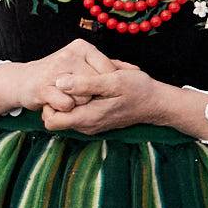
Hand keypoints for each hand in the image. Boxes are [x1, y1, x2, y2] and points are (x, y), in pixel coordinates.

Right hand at [0, 38, 130, 119]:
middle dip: (94, 95)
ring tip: (70, 99)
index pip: (108, 69)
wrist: (22, 81)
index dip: (107, 85)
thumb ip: (109, 66)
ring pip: (84, 95)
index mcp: (81, 47)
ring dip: (80, 103)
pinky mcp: (43, 87)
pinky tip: (59, 104)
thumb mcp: (83, 64)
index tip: (100, 92)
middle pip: (97, 83)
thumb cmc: (58, 75)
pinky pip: (68, 104)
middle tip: (83, 96)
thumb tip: (136, 71)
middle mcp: (68, 55)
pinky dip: (67, 109)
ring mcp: (55, 70)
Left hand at [42, 65, 173, 134]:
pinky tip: (93, 87)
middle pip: (56, 117)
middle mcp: (86, 126)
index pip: (50, 121)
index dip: (49, 104)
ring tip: (85, 83)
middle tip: (71, 82)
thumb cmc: (138, 90)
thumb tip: (59, 83)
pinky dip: (81, 100)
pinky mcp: (96, 121)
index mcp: (87, 118)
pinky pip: (79, 112)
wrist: (158, 103)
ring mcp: (91, 125)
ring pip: (67, 113)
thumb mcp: (113, 81)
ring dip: (71, 98)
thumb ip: (85, 84)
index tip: (59, 88)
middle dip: (58, 100)